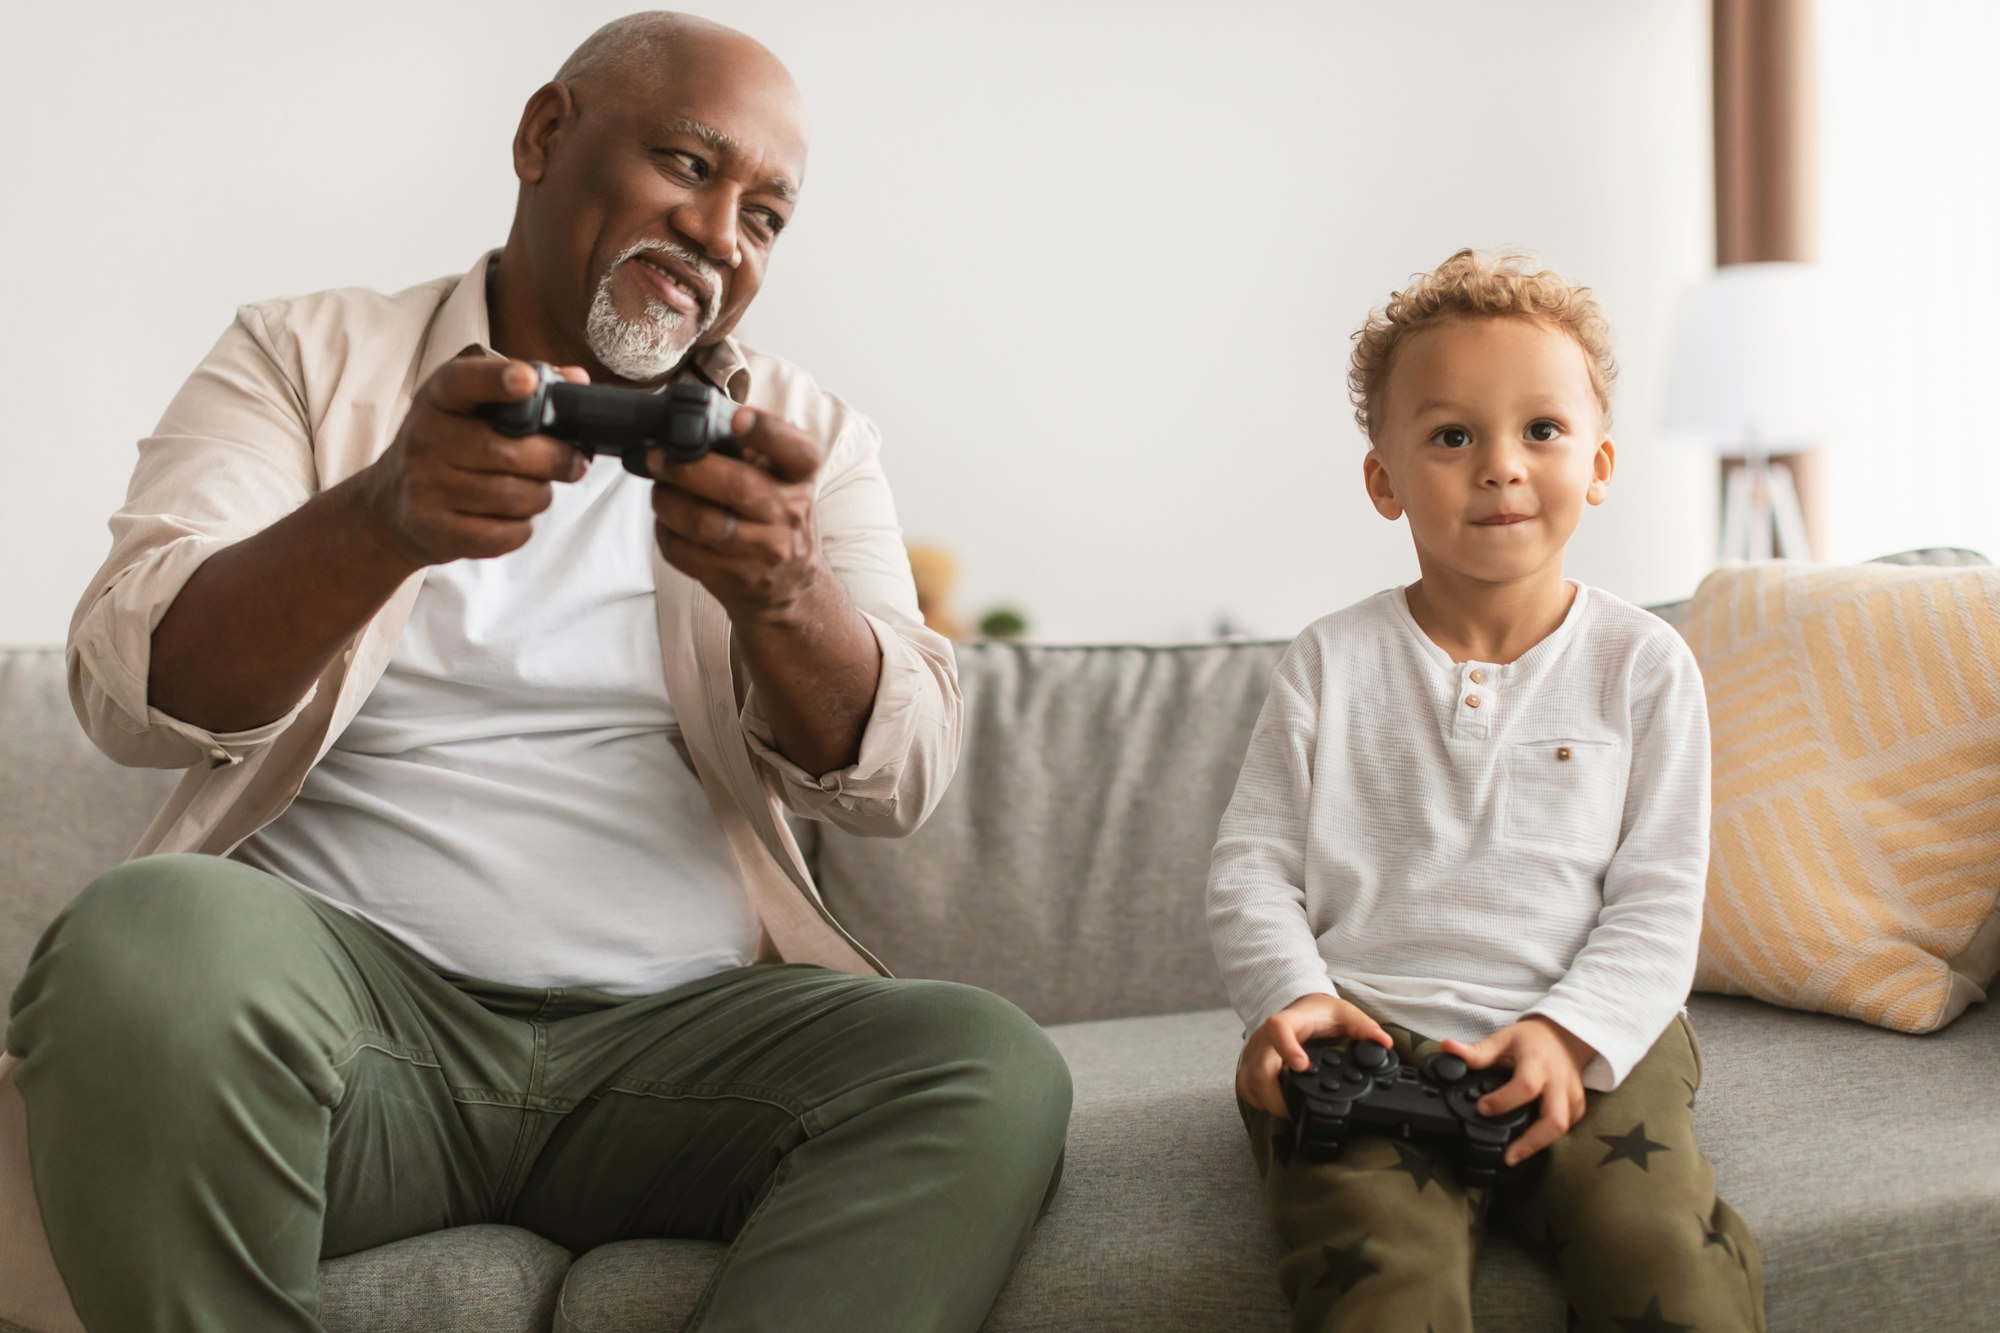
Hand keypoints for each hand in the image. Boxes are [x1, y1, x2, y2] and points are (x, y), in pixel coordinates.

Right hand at [354, 353, 588, 567]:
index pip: (464, 382)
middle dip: (557, 460)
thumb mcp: (470, 408)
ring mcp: (426, 487)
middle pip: (510, 453)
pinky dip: (522, 528)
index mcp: (438, 398)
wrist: (391, 504)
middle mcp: (426, 439)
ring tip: (537, 489)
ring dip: (541, 496)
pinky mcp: (436, 530)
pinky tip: (514, 517)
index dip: (498, 379)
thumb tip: (577, 380)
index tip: (528, 380)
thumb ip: (523, 392)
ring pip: (514, 496)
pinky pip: (503, 534)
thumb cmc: (447, 448)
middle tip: (575, 462)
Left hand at [647, 406, 829, 623]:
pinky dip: (666, 533)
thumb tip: (695, 426)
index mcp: (800, 477)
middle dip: (687, 468)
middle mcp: (791, 514)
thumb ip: (749, 449)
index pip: (797, 451)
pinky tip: (668, 522)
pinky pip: (686, 552)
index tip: (738, 419)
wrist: (789, 586)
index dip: (767, 432)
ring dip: (668, 503)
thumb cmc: (775, 519)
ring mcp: (765, 551)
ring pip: (704, 523)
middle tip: (657, 458)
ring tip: (660, 492)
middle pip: (737, 487)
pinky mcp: (736, 578)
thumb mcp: (781, 479)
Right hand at [1235, 993, 1392, 1119]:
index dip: (1287, 1048)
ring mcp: (1253, 1052)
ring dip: (1267, 1101)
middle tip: (1297, 1111)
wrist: (1298, 1009)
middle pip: (1259, 1067)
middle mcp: (1265, 1037)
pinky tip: (1275, 1105)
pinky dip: (1258, 1100)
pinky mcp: (1248, 1065)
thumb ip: (1365, 1028)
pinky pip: (1245, 1087)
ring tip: (1290, 1112)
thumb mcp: (1344, 1014)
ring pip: (1250, 1081)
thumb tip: (1384, 1044)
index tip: (1302, 1067)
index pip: (1278, 1030)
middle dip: (1276, 1095)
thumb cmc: (1319, 1013)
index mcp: (1289, 1021)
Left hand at [1440, 1016, 1594, 1166]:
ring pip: (1562, 1128)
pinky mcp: (1578, 1107)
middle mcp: (1559, 1081)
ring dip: (1539, 1145)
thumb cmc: (1531, 1040)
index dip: (1503, 1101)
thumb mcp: (1503, 1039)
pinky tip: (1528, 1144)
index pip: (1525, 1086)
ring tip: (1514, 1156)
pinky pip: (1566, 1128)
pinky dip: (1548, 1139)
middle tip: (1507, 1156)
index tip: (1482, 1109)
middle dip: (1531, 1142)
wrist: (1564, 1037)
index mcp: (1538, 1062)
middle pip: (1554, 1120)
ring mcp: (1572, 1096)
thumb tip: (1447, 1047)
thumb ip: (1477, 1051)